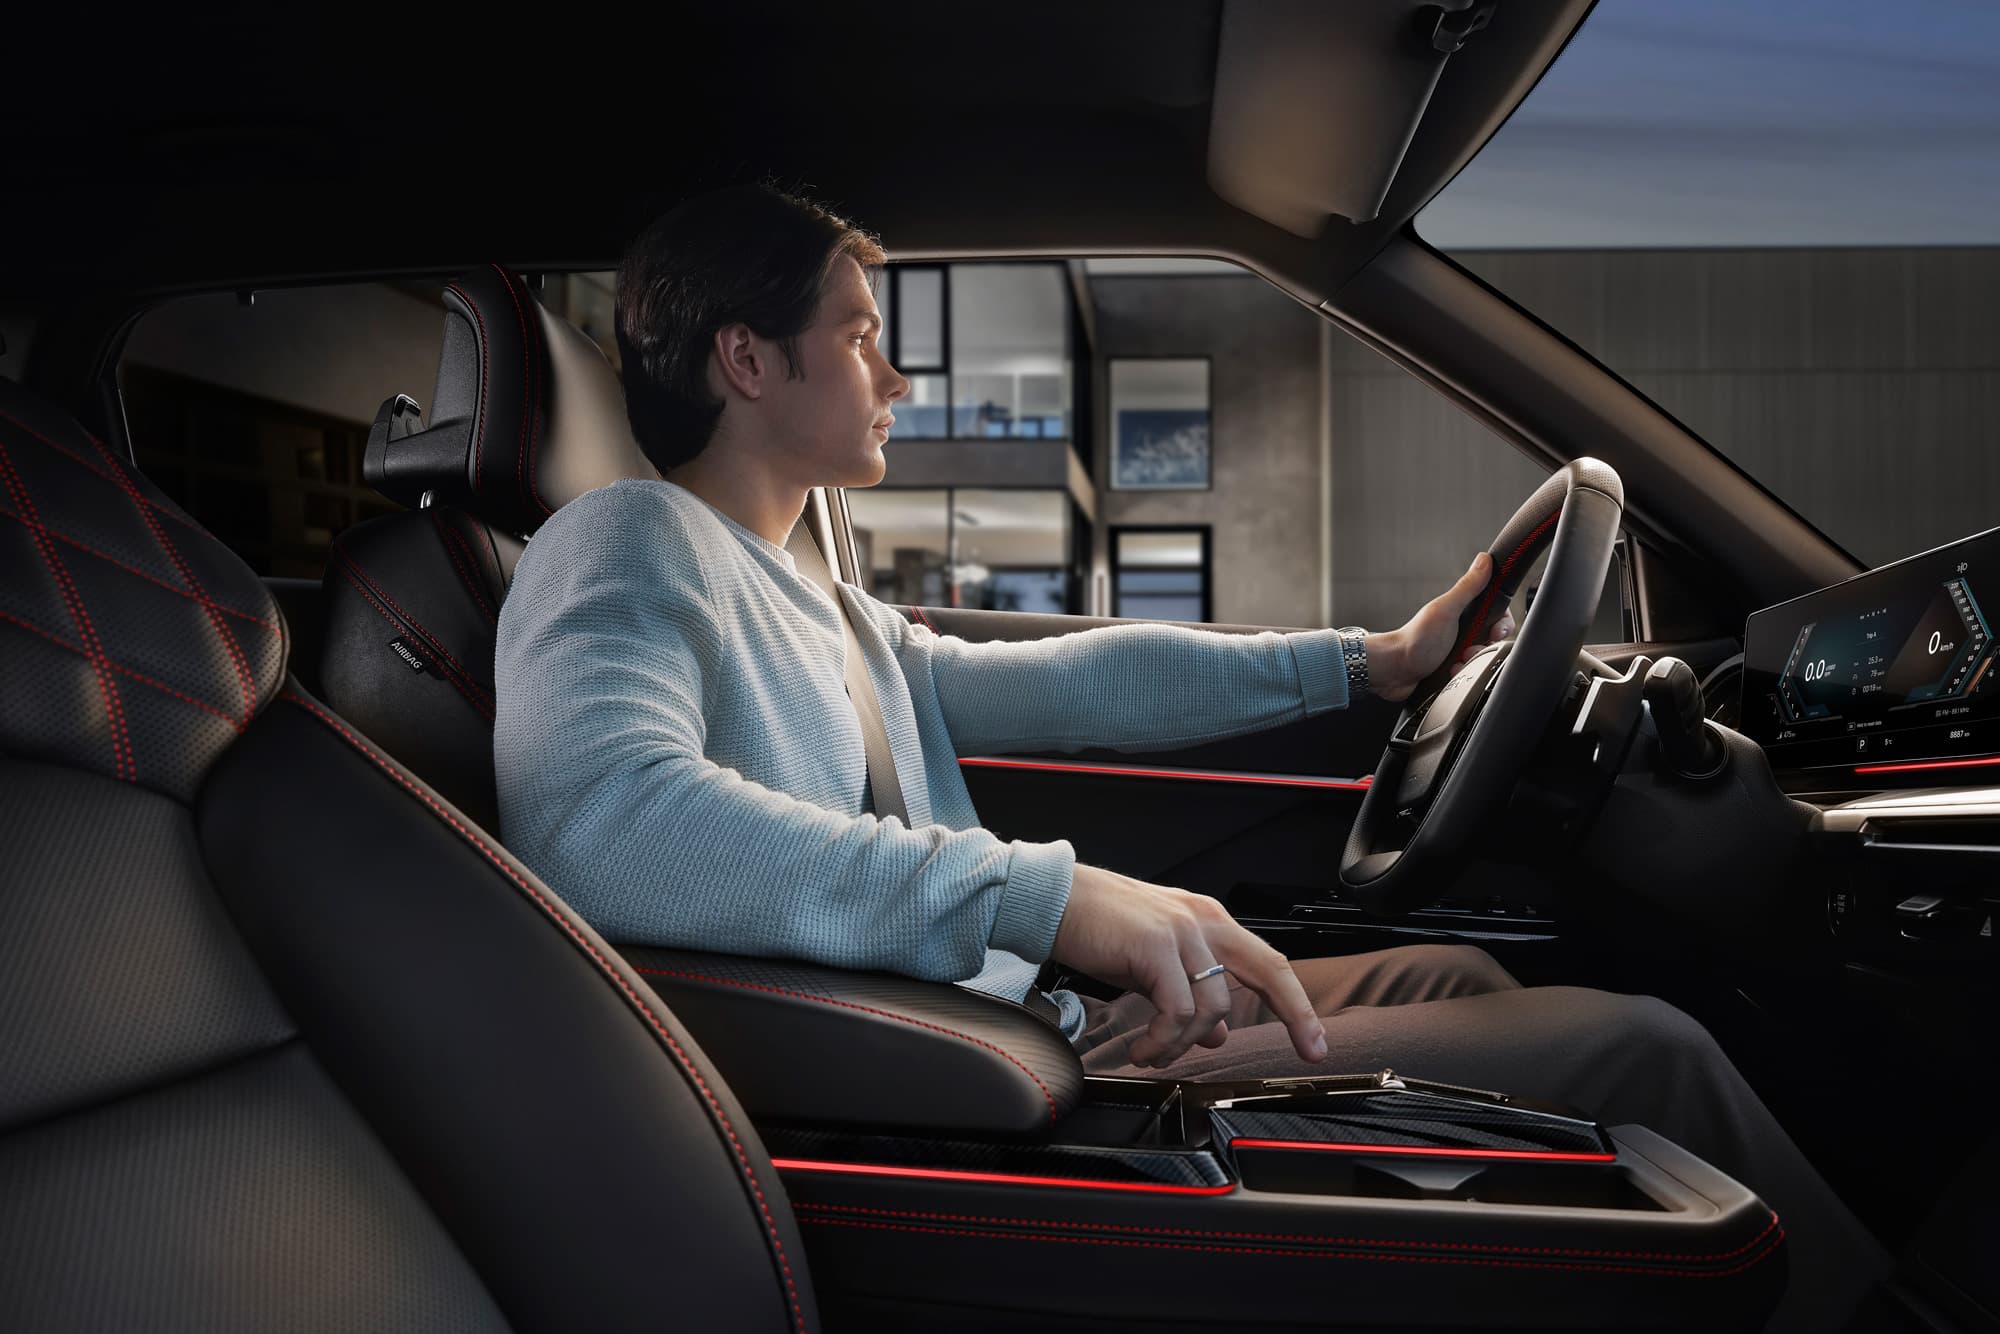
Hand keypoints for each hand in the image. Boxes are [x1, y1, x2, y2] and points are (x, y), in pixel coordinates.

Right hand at [1051, 864, 1327, 1068]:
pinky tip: (1143, 1050)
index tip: (1312, 1039)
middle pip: (1268, 970)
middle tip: (1307, 1051)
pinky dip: (1162, 1041)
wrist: (1053, 901)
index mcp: (1206, 920)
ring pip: (1212, 1007)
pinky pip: (1176, 1011)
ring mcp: (1181, 930)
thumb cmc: (1097, 928)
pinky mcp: (1155, 944)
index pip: (1266, 962)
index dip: (1294, 1001)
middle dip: (1296, 1014)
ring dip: (1182, 1045)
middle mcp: (1202, 920)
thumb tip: (1215, 1034)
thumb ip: (1188, 991)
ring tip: (1153, 1054)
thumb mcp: (1153, 963)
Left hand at [1365, 553, 1514, 702]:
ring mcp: (1459, 652)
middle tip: (1468, 651)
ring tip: (1455, 665)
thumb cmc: (1415, 640)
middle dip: (1483, 650)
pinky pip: (1472, 677)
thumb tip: (1484, 560)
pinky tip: (1450, 674)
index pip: (1498, 616)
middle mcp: (1464, 632)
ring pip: (1484, 661)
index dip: (1501, 626)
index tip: (1494, 634)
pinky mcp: (1454, 671)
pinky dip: (1463, 676)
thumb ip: (1467, 587)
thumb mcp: (1446, 610)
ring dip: (1472, 665)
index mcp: (1464, 614)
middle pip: (1493, 641)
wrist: (1394, 671)